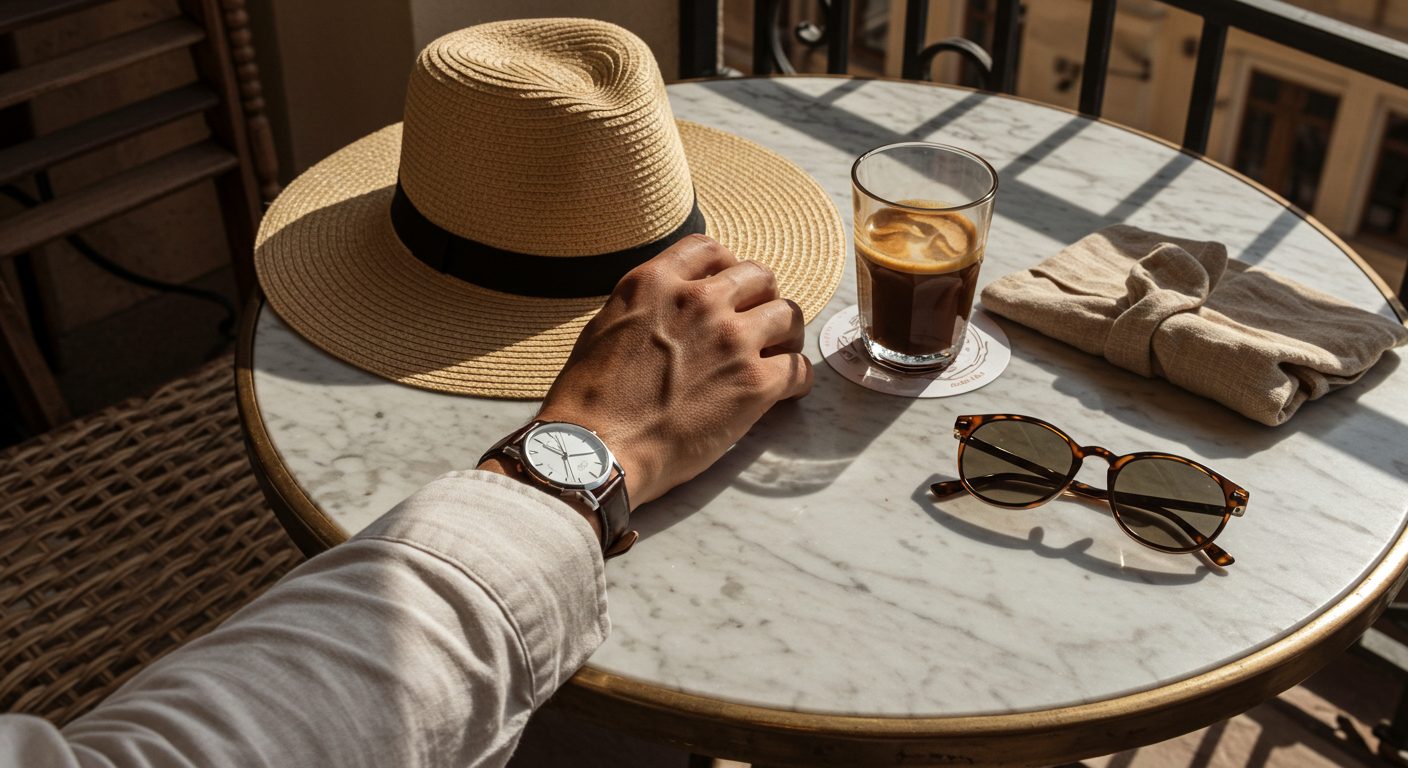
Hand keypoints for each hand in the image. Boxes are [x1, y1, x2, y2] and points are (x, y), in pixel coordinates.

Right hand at [535, 233, 813, 504]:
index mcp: (656, 283)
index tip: (729, 287)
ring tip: (779, 353)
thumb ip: (646, 306)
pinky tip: (785, 392)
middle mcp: (699, 301)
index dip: (726, 266)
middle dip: (762, 297)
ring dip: (786, 334)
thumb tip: (669, 310)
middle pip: (759, 276)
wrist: (597, 449)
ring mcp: (732, 340)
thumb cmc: (590, 400)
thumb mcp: (606, 325)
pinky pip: (799, 368)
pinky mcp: (754, 383)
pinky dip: (796, 379)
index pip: (709, 249)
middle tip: (758, 322)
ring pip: (788, 315)